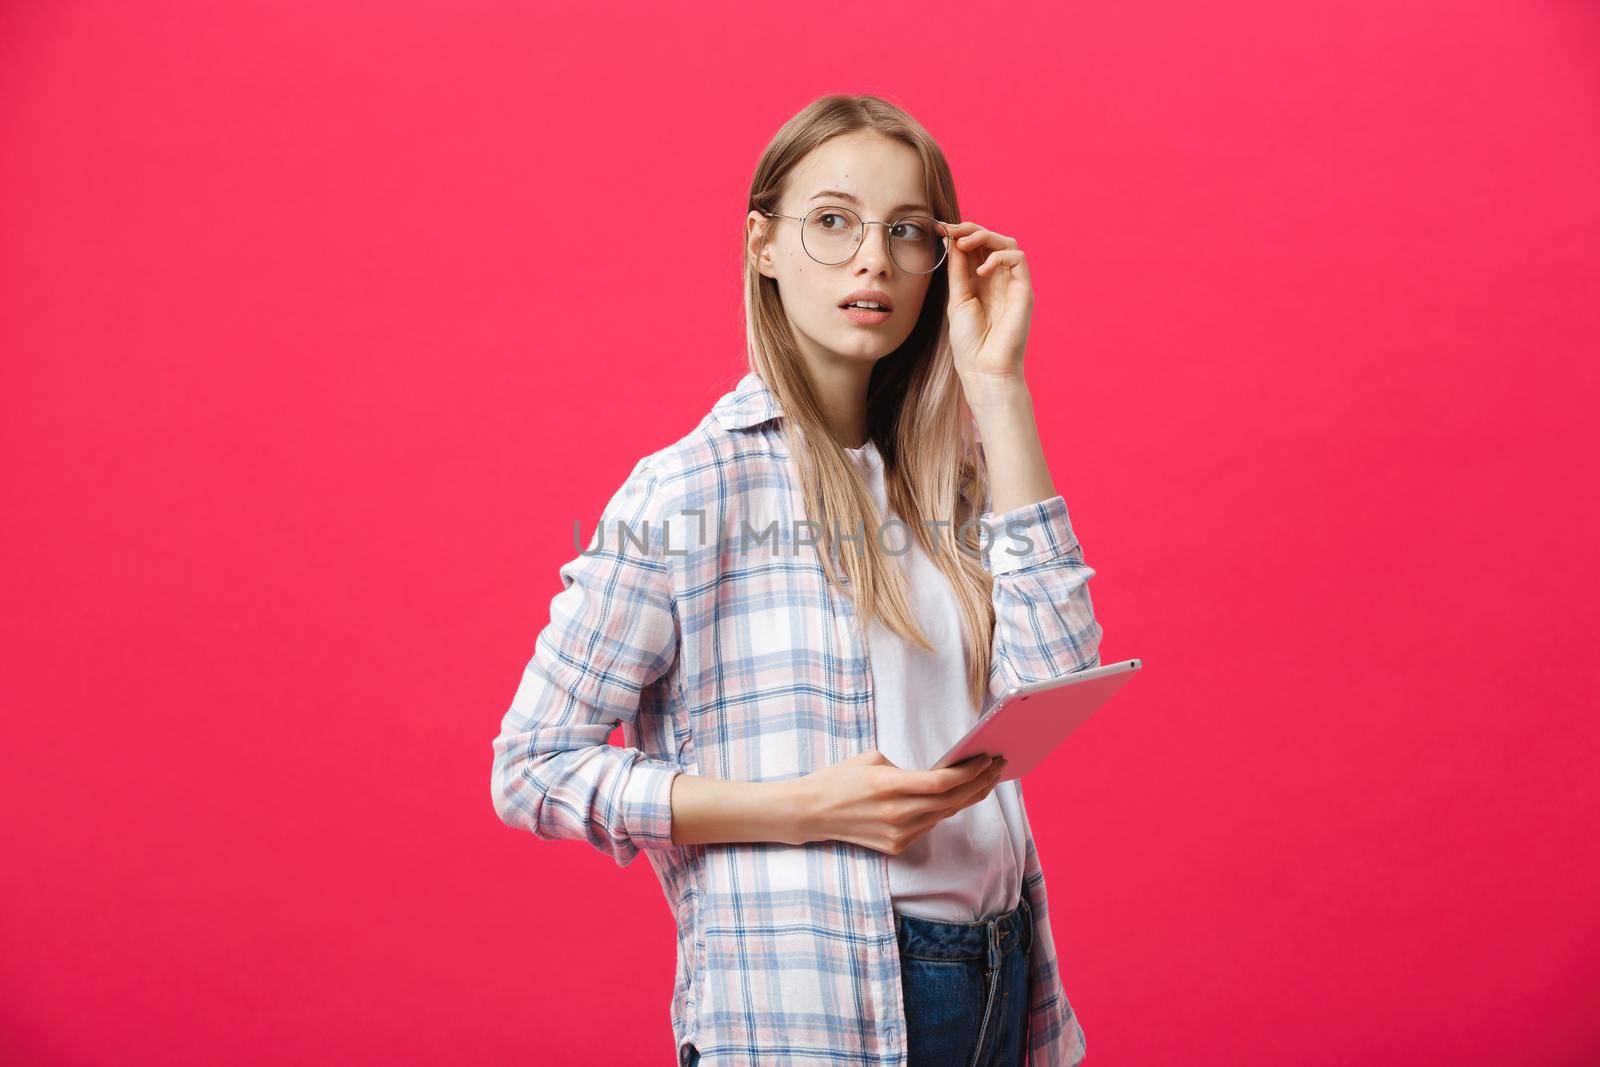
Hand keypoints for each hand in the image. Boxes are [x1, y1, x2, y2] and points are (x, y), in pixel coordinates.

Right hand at [790, 749, 1008, 853]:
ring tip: (987, 780)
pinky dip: (944, 810)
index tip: (987, 758)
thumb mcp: (872, 759)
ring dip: (968, 797)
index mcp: (889, 786)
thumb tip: (936, 774)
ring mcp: (898, 834)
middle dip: (979, 783)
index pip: (941, 782)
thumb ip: (906, 769)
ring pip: (944, 814)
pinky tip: (958, 797)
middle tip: (998, 767)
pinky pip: (929, 825)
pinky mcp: (896, 846)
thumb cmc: (839, 779)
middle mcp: (897, 814)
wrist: (812, 813)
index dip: (969, 772)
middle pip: (951, 801)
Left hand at [943, 220, 1033, 403]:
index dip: (960, 233)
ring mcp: (1012, 283)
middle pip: (991, 239)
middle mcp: (998, 279)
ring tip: (965, 243)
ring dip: (985, 236)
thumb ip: (957, 270)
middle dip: (971, 229)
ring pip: (1007, 243)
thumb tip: (952, 240)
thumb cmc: (969, 341)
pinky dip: (999, 256)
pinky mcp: (1024, 290)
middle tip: (951, 230)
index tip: (939, 229)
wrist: (984, 368)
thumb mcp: (957, 299)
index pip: (974, 247)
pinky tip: (982, 271)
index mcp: (980, 281)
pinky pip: (1018, 259)